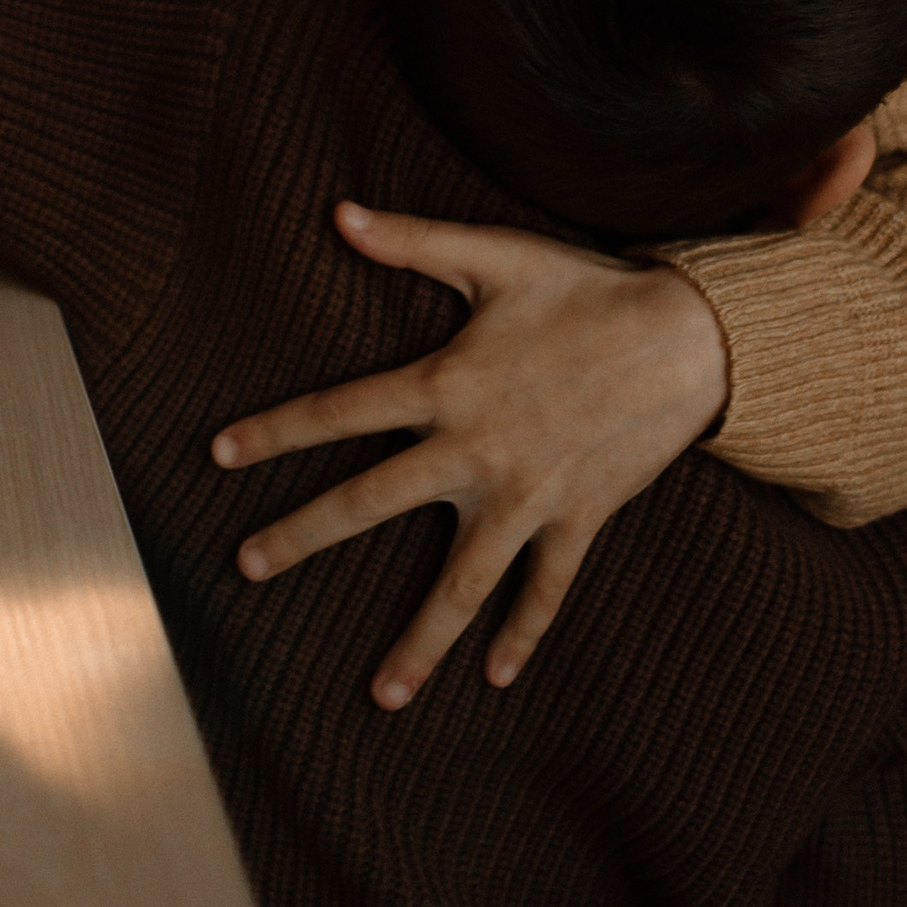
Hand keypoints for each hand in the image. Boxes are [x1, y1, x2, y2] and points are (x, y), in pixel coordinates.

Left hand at [209, 206, 728, 706]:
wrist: (690, 338)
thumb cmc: (586, 291)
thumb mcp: (495, 256)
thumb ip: (411, 241)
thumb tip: (337, 211)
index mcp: (444, 384)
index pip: (338, 411)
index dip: (274, 430)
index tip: (217, 454)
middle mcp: (474, 450)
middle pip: (368, 502)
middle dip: (301, 535)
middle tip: (245, 566)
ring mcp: (526, 495)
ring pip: (461, 581)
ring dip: (420, 641)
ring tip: (380, 695)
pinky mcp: (577, 519)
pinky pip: (545, 590)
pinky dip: (524, 634)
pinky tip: (497, 679)